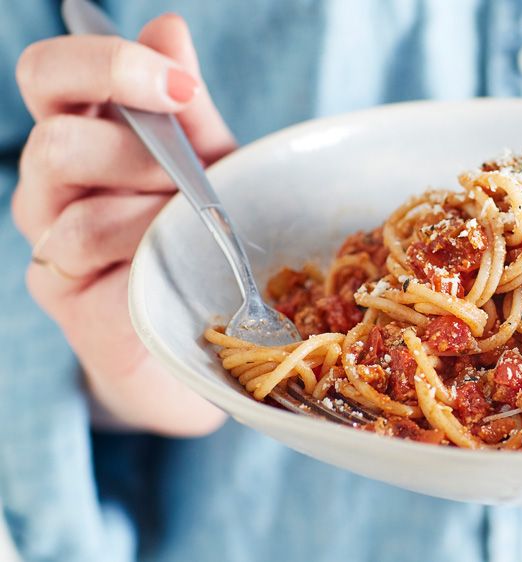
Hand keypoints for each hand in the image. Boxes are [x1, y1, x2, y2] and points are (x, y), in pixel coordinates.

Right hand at [12, 14, 234, 435]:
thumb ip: (185, 102)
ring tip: (188, 225)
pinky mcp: (54, 283)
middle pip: (54, 139)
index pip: (50, 73)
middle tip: (190, 177)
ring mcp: (45, 231)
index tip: (180, 87)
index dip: (107, 65)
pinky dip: (141, 243)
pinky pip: (82, 246)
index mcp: (81, 128)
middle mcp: (49, 177)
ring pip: (72, 201)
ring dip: (147, 205)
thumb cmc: (201, 232)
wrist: (203, 321)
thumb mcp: (208, 159)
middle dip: (139, 154)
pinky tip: (172, 255)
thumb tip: (167, 24)